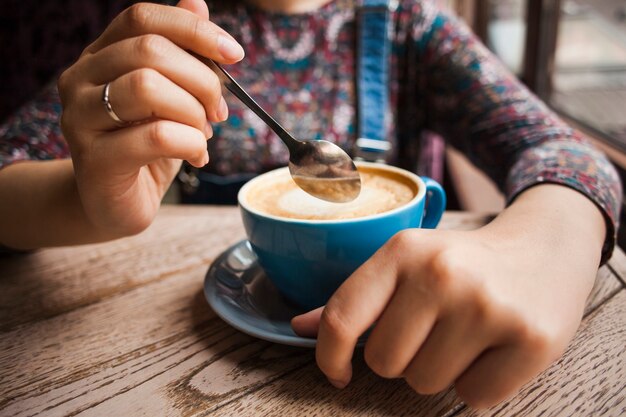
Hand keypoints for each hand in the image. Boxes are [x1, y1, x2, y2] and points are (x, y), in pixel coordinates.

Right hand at [57, 0, 242, 235]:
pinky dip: (191, 144)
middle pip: (150, 50)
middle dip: (202, 81)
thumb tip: (198, 1)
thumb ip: (180, 53)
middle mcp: (80, 78)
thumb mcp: (170, 97)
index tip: (233, 54)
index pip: (143, 18)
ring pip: (148, 87)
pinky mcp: (94, 159)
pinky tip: (196, 156)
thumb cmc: (145, 147)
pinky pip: (156, 135)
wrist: (115, 203)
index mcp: (100, 55)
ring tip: (202, 134)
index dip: (194, 29)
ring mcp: (80, 118)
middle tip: (219, 112)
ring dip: (193, 113)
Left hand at [292, 185, 604, 407]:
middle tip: (433, 331)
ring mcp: (487, 306)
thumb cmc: (464, 261)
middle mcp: (442, 274)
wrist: (545, 247)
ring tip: (464, 337)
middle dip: (402, 358)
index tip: (339, 371)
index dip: (329, 356)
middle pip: (385, 362)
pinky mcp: (529, 339)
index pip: (343, 319)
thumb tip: (299, 327)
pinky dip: (479, 385)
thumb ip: (355, 298)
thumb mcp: (407, 262)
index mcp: (403, 250)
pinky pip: (474, 398)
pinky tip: (494, 350)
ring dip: (440, 371)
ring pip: (426, 384)